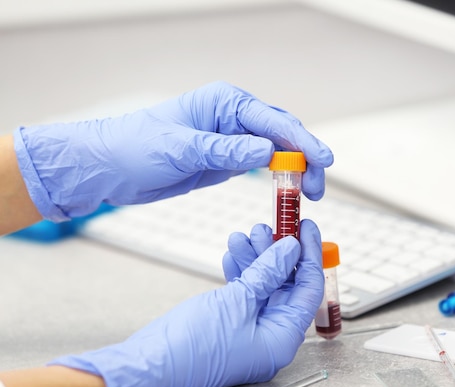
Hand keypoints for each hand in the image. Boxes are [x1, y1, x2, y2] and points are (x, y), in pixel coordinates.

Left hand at [13, 81, 332, 220]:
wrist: (110, 167)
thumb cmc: (135, 147)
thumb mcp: (180, 149)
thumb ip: (225, 151)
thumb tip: (268, 152)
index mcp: (225, 103)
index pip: (274, 121)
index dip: (302, 142)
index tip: (323, 161)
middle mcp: (233, 118)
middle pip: (284, 135)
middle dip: (305, 159)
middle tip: (317, 189)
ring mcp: (232, 140)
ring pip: (278, 152)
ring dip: (296, 171)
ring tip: (311, 194)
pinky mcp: (227, 160)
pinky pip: (262, 166)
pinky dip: (279, 179)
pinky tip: (289, 192)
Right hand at [49, 220, 323, 386]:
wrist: (148, 366)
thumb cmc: (193, 346)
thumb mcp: (238, 300)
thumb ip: (268, 272)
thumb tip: (292, 249)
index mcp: (282, 338)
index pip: (307, 290)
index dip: (309, 256)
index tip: (307, 228)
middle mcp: (270, 336)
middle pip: (285, 285)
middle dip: (277, 253)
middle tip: (271, 225)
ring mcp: (249, 330)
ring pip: (262, 285)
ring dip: (256, 257)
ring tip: (246, 233)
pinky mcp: (229, 324)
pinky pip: (243, 293)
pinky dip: (240, 271)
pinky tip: (232, 252)